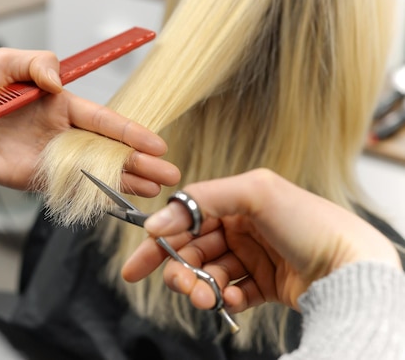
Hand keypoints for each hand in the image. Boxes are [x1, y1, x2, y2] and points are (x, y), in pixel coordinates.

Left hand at [0, 48, 179, 192]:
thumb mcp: (3, 63)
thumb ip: (35, 63)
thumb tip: (57, 81)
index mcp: (61, 104)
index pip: (104, 120)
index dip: (131, 132)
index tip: (158, 143)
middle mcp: (61, 132)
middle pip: (109, 150)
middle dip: (140, 162)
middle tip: (169, 174)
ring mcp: (50, 158)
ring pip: (96, 172)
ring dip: (126, 182)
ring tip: (155, 191)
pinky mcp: (34, 179)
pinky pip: (69, 190)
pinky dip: (93, 198)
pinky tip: (118, 205)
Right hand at [122, 168, 400, 311]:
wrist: (352, 267)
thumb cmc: (310, 222)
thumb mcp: (254, 192)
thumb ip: (201, 199)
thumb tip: (156, 221)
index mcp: (236, 201)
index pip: (186, 219)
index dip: (161, 240)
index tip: (141, 261)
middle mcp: (242, 228)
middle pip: (193, 250)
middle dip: (179, 269)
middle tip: (178, 286)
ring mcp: (253, 257)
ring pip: (209, 274)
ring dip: (200, 287)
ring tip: (204, 299)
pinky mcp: (265, 284)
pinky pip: (233, 293)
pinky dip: (227, 298)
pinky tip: (235, 299)